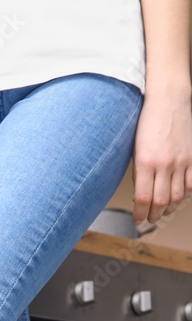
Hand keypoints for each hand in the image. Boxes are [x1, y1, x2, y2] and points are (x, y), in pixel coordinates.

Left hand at [132, 87, 191, 225]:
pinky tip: (177, 197)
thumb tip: (140, 197)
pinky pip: (191, 184)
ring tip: (162, 211)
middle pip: (160, 202)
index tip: (137, 220)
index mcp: (145, 162)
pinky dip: (184, 195)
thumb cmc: (147, 122)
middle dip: (154, 215)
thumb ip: (139, 174)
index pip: (143, 199)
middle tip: (149, 218)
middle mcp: (164, 164)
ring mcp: (181, 161)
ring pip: (177, 196)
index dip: (140, 214)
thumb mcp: (135, 150)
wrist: (168, 100)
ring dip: (169, 208)